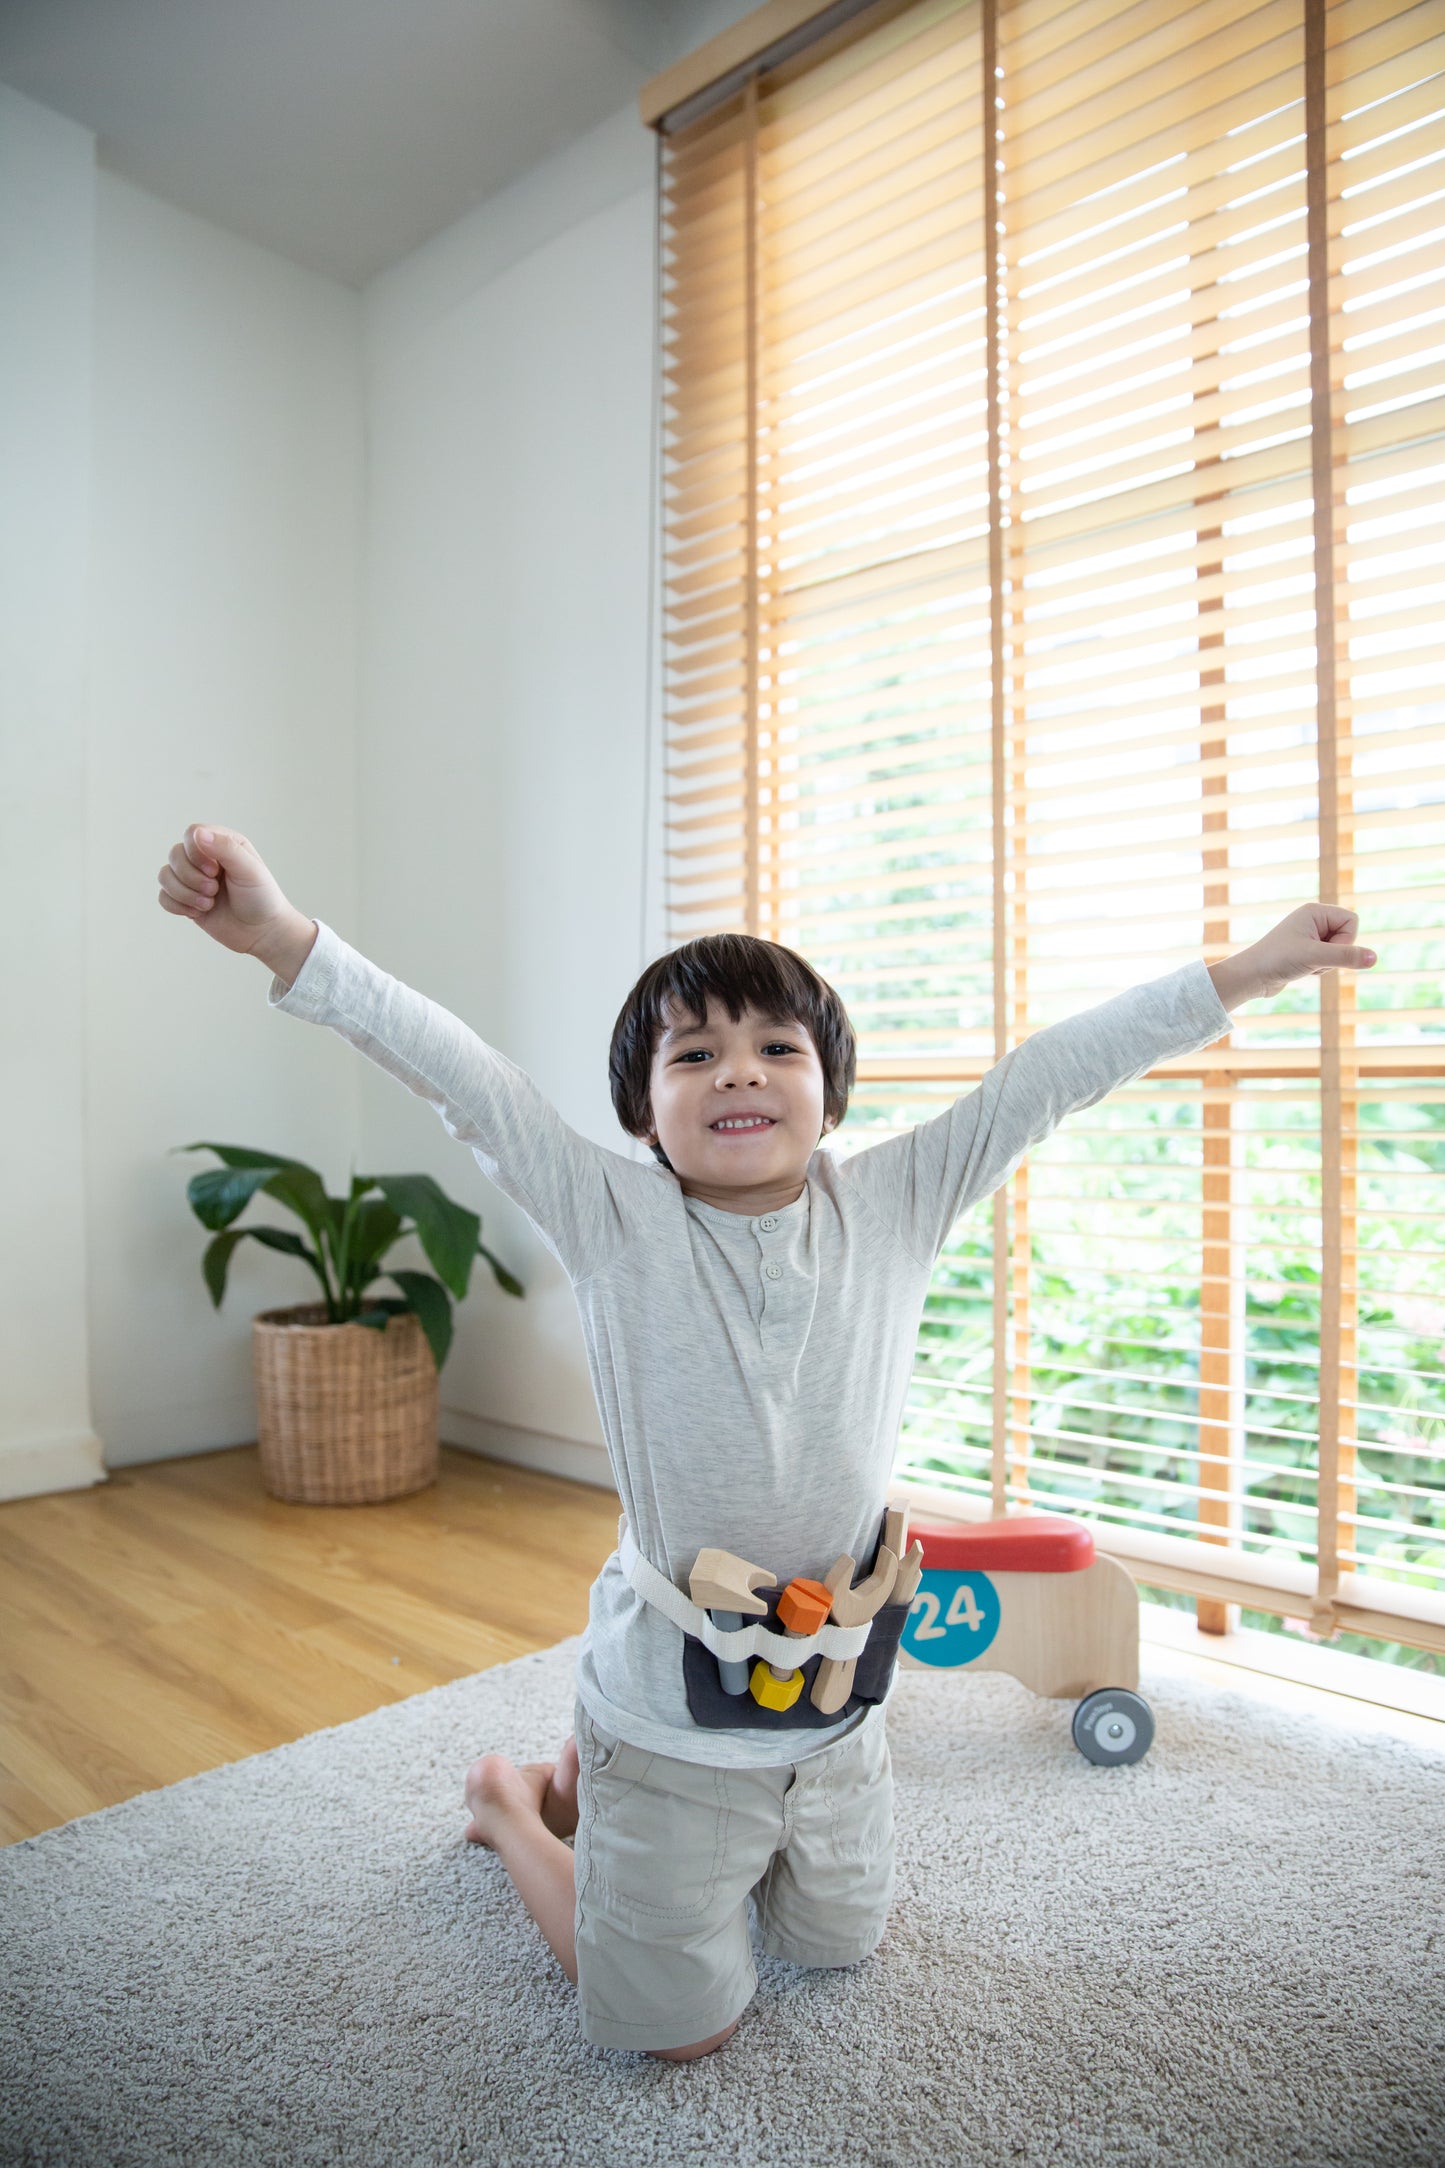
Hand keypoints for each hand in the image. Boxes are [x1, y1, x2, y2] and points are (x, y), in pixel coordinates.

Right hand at [156, 824, 296, 960]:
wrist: (262, 932)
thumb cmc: (262, 898)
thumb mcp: (250, 870)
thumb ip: (226, 849)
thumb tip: (197, 833)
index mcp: (222, 843)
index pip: (191, 833)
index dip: (196, 853)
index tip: (215, 871)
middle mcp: (204, 857)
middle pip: (174, 854)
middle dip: (191, 877)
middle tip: (214, 891)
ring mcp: (192, 878)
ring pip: (165, 876)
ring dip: (185, 893)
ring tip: (209, 904)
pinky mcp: (185, 899)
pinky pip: (163, 897)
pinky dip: (178, 906)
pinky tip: (199, 912)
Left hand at [1208, 903, 1376, 1009]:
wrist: (1251, 977)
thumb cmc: (1278, 961)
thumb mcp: (1316, 958)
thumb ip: (1346, 956)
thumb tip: (1374, 958)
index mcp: (1315, 911)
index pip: (1352, 920)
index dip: (1346, 940)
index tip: (1325, 950)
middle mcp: (1312, 920)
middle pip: (1348, 936)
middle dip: (1335, 955)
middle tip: (1312, 960)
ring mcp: (1309, 935)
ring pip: (1339, 951)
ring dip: (1326, 965)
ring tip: (1304, 966)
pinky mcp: (1306, 951)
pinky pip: (1328, 960)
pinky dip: (1319, 969)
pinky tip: (1302, 971)